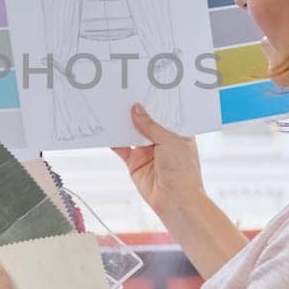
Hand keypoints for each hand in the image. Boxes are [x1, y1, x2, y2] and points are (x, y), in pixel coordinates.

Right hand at [111, 102, 207, 222]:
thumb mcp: (169, 141)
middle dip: (136, 110)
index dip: (154, 102)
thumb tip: (136, 109)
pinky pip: (122, 148)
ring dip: (123, 123)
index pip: (164, 113)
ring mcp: (148, 151)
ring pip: (132, 133)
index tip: (142, 88)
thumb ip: (150, 125)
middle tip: (123, 94)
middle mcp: (162, 140)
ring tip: (111, 107)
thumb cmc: (183, 172)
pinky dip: (113, 140)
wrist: (176, 201)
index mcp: (177, 132)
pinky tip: (106, 130)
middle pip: (146, 121)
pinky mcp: (135, 162)